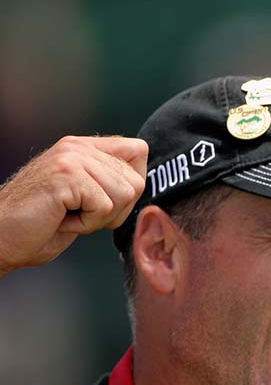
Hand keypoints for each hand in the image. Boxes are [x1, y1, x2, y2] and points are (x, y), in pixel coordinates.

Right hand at [0, 135, 147, 276]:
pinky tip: (62, 219)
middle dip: (116, 210)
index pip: (139, 151)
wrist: (2, 237)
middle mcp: (78, 146)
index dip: (132, 184)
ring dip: (100, 218)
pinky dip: (87, 224)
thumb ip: (110, 181)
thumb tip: (142, 182)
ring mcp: (71, 158)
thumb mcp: (85, 197)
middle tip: (80, 213)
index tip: (101, 201)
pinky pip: (104, 207)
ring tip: (70, 215)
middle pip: (136, 181)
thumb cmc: (43, 224)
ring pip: (124, 194)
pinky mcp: (66, 175)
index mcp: (85, 147)